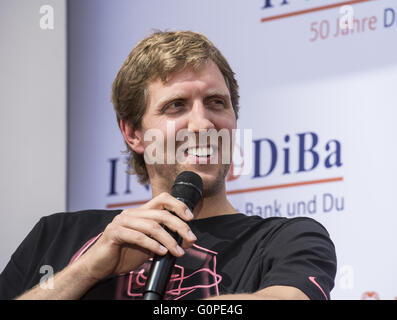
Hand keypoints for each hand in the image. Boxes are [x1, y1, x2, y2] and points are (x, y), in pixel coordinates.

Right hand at [76, 192, 196, 280]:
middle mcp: (131, 213)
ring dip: (169, 240)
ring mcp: (121, 222)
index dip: (178, 205)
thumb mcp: (148, 245)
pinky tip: (161, 252)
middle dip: (180, 226)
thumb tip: (185, 240)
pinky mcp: (114, 233)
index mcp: (140, 213)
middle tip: (191, 239)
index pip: (162, 199)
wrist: (99, 266)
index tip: (190, 217)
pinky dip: (152, 244)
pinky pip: (138, 236)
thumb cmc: (124, 254)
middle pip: (161, 214)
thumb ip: (163, 239)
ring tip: (178, 251)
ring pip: (152, 226)